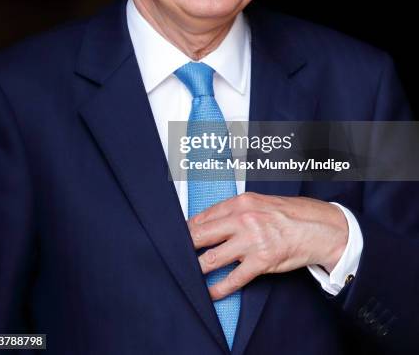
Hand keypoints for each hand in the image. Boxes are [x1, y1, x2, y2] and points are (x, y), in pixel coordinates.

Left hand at [187, 192, 347, 299]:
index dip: (187, 229)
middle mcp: (243, 219)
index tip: (178, 237)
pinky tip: (210, 292)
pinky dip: (219, 288)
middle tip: (175, 256)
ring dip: (197, 268)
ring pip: (213, 258)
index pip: (203, 216)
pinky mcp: (262, 261)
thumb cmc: (289, 214)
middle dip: (185, 247)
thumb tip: (210, 220)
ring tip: (187, 274)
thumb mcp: (258, 202)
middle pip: (201, 235)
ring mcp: (252, 241)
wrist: (319, 227)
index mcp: (240, 202)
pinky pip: (234, 278)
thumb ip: (235, 210)